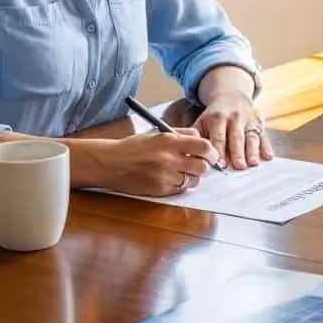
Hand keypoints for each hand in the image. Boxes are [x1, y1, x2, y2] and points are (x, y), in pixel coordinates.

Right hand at [89, 130, 219, 196]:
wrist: (110, 162)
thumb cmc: (134, 146)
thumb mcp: (158, 133)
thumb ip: (181, 134)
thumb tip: (201, 139)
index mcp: (169, 141)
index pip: (203, 147)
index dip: (212, 152)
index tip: (211, 154)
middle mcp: (168, 159)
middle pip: (202, 166)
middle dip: (204, 166)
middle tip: (199, 164)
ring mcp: (163, 176)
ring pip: (193, 180)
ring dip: (193, 177)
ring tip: (184, 171)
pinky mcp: (159, 190)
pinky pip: (180, 189)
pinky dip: (180, 185)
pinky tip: (172, 178)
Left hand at [194, 94, 272, 170]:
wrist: (231, 96)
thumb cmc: (213, 116)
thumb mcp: (202, 121)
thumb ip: (195, 137)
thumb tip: (186, 155)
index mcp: (217, 118)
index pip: (218, 136)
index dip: (219, 150)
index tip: (220, 164)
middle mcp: (234, 118)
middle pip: (236, 137)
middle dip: (237, 152)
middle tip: (239, 166)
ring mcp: (248, 121)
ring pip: (251, 137)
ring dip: (252, 150)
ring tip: (253, 163)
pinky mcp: (258, 125)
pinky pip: (263, 136)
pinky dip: (266, 146)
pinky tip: (268, 156)